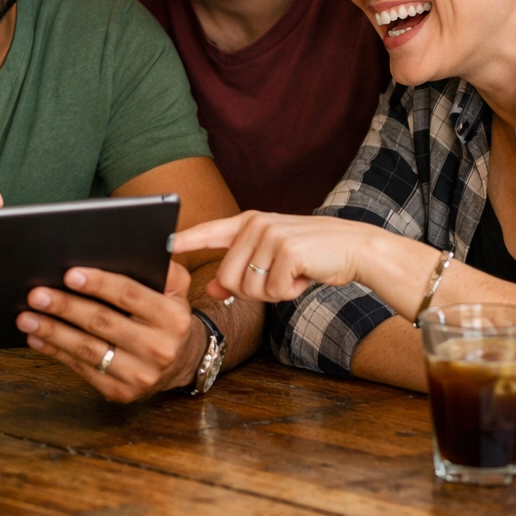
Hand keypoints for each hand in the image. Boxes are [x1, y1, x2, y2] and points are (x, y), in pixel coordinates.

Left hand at [16, 261, 201, 402]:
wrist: (182, 362)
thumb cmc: (168, 315)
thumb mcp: (177, 288)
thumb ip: (162, 266)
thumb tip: (133, 245)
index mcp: (172, 317)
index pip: (129, 295)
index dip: (98, 284)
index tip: (69, 274)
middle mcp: (159, 348)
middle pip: (103, 322)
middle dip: (65, 306)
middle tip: (37, 294)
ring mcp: (140, 374)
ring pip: (88, 349)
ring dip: (53, 331)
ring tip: (27, 316)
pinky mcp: (121, 392)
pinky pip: (82, 369)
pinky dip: (56, 352)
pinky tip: (37, 337)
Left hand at [171, 210, 378, 302]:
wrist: (354, 248)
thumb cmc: (310, 257)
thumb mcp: (271, 261)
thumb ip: (240, 271)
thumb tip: (212, 289)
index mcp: (248, 222)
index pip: (209, 232)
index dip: (184, 240)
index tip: (162, 244)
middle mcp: (255, 224)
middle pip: (228, 277)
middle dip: (252, 291)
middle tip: (279, 279)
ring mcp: (270, 235)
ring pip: (250, 288)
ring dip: (273, 293)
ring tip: (293, 274)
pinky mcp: (287, 250)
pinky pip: (273, 292)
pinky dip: (290, 293)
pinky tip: (305, 276)